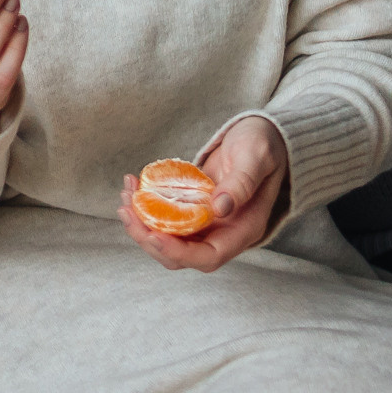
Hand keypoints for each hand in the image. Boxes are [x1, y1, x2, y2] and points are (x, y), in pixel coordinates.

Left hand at [116, 115, 288, 272]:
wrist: (264, 135)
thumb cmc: (265, 145)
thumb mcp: (256, 158)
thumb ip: (241, 183)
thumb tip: (219, 208)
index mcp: (243, 228)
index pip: (208, 256)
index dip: (178, 252)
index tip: (153, 234)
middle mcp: (223, 231)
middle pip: (181, 254)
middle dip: (149, 238)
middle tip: (126, 209)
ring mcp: (207, 221)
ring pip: (168, 237)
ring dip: (142, 223)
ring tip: (126, 194)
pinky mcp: (192, 207)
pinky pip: (165, 216)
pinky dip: (145, 206)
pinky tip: (134, 184)